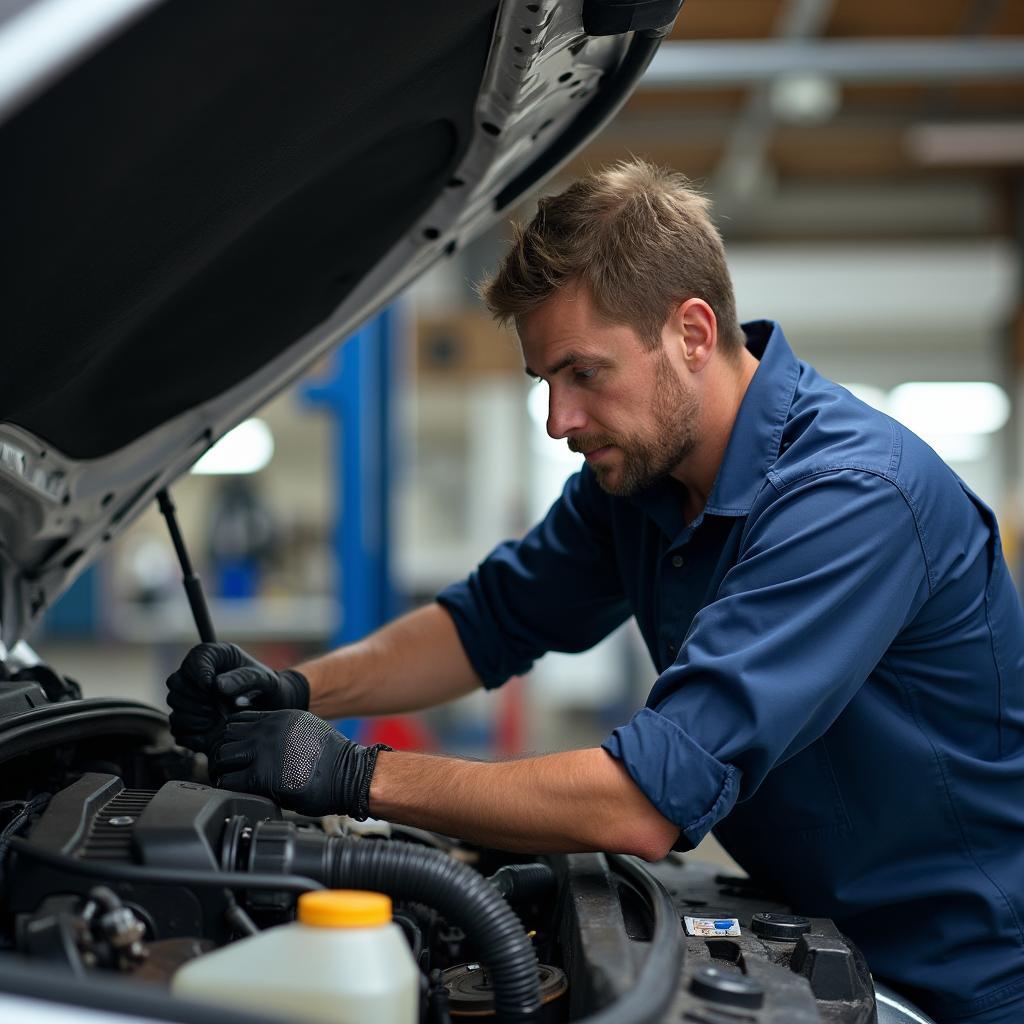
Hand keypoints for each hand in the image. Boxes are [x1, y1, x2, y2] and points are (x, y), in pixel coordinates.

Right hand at [166, 642, 309, 752]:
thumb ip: (244, 678)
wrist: (270, 707)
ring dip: (194, 716)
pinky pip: (176, 725)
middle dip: (196, 699)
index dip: (199, 674)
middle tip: (219, 709)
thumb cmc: (266, 687)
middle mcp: (197, 673)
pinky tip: (210, 733)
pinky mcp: (189, 716)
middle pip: (176, 683)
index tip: (212, 688)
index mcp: (214, 656)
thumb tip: (218, 685)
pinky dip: (190, 732)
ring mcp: (190, 695)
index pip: (193, 660)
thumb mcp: (264, 679)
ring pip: (174, 704)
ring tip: (218, 721)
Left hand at [210, 710, 389, 818]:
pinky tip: (238, 790)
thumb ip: (280, 731)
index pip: (236, 721)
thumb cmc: (333, 759)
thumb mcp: (306, 730)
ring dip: (222, 770)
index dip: (230, 737)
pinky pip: (229, 780)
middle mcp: (268, 730)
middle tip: (227, 768)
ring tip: (230, 780)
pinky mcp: (262, 776)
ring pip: (222, 757)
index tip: (232, 751)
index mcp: (278, 717)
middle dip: (222, 753)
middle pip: (224, 737)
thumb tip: (260, 741)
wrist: (350, 774)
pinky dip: (228, 786)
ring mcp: (263, 751)